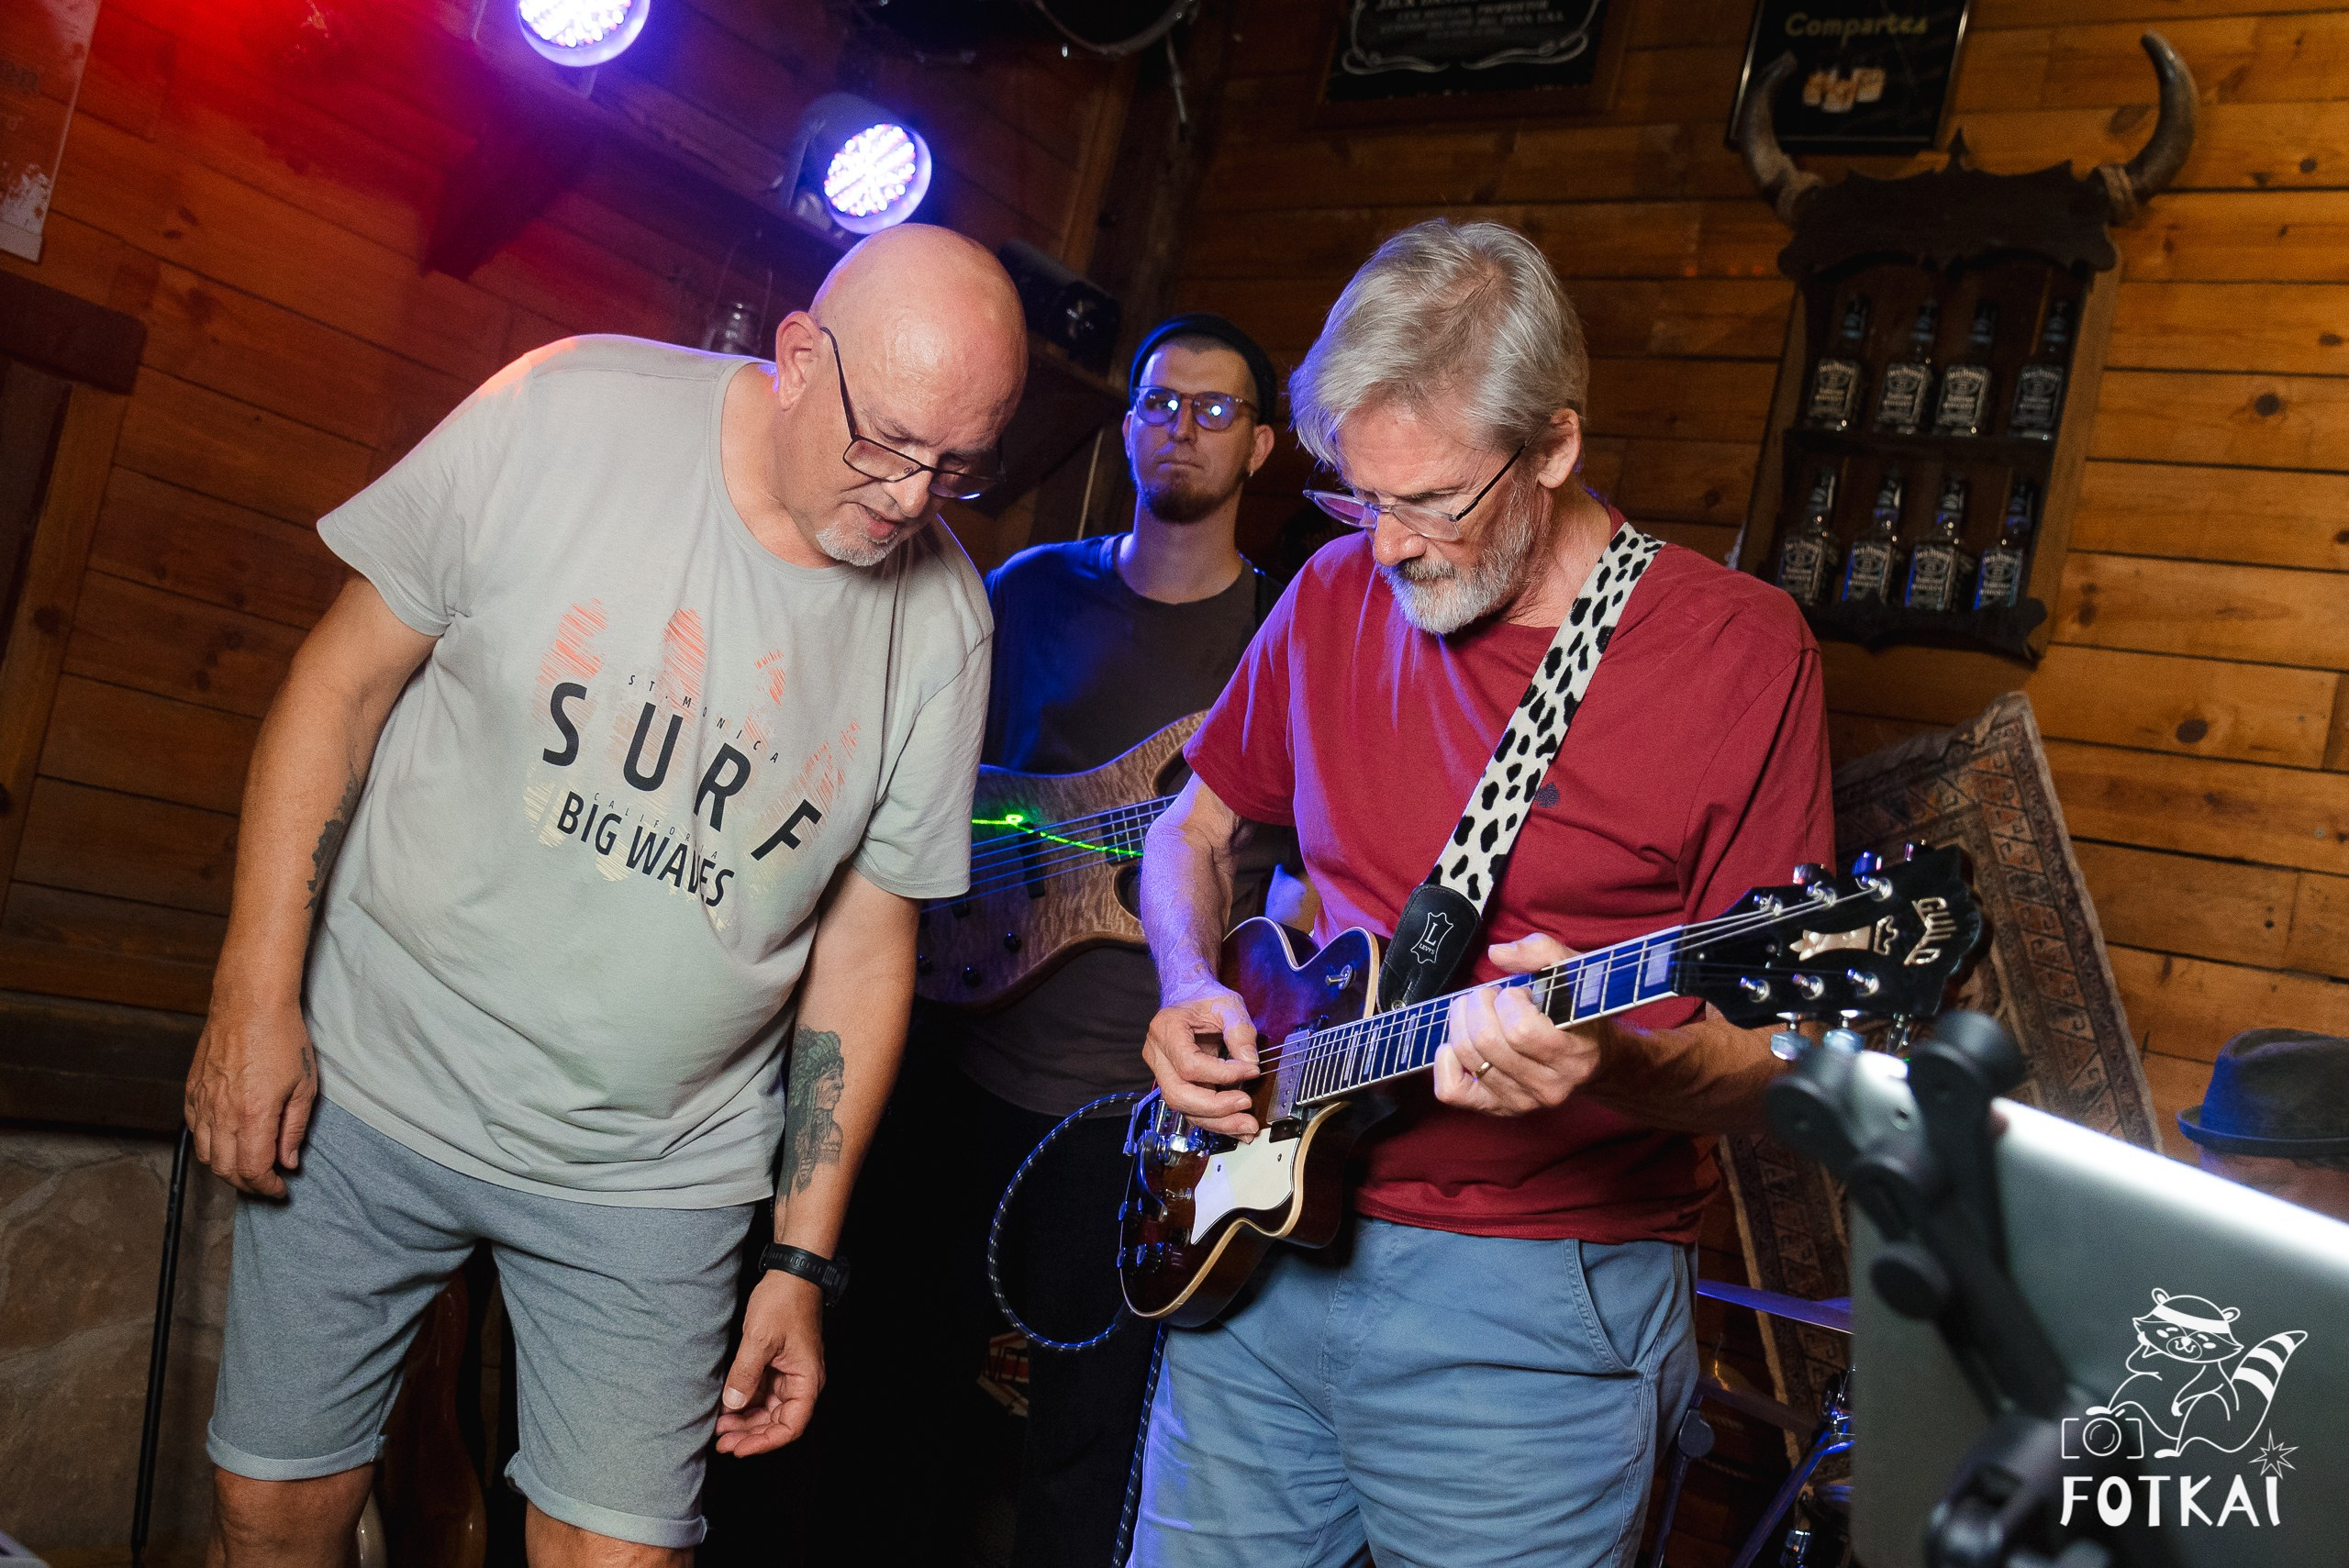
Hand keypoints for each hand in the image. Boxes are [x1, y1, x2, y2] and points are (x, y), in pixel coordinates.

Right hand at [185, 998, 316, 1197]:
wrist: (250, 1002)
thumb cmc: (283, 1038)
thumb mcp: (304, 1086)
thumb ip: (294, 1129)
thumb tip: (288, 1161)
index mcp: (253, 1115)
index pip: (253, 1170)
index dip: (266, 1188)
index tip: (280, 1190)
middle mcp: (222, 1114)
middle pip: (226, 1169)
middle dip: (248, 1184)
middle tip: (267, 1182)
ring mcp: (202, 1103)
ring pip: (205, 1154)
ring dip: (226, 1168)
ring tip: (249, 1166)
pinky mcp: (192, 1091)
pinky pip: (194, 1131)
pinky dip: (209, 1146)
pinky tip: (227, 1141)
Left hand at [716, 1270, 824, 1455]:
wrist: (791, 1273)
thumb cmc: (784, 1302)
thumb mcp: (760, 1339)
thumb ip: (745, 1374)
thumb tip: (733, 1405)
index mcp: (806, 1380)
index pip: (791, 1426)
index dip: (765, 1442)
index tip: (740, 1448)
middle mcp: (800, 1382)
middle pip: (777, 1422)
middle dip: (750, 1435)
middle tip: (722, 1443)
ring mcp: (788, 1375)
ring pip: (767, 1411)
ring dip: (745, 1422)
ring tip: (719, 1429)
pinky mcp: (776, 1366)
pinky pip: (761, 1394)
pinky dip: (744, 1403)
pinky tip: (725, 1409)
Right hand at [1141, 984, 1260, 1137]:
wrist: (1190, 996)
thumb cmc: (1205, 998)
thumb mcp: (1228, 1004)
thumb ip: (1240, 1031)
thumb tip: (1250, 1063)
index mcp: (1166, 1029)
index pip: (1189, 1064)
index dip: (1221, 1074)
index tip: (1251, 1070)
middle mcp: (1157, 1054)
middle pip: (1178, 1094)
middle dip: (1215, 1107)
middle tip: (1246, 1104)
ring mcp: (1163, 1072)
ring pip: (1184, 1108)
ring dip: (1218, 1121)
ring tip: (1247, 1125)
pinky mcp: (1176, 1084)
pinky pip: (1192, 1109)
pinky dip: (1216, 1121)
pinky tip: (1237, 1126)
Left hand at [1432, 935, 1608, 1117]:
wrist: (1593, 1059)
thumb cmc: (1579, 1011)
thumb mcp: (1575, 973)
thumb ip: (1542, 952)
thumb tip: (1497, 954)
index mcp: (1573, 1055)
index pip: (1520, 1030)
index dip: (1509, 1001)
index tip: (1519, 994)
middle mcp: (1548, 1086)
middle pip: (1486, 1041)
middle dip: (1479, 1004)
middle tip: (1491, 997)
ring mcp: (1521, 1101)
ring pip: (1467, 1057)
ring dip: (1461, 1022)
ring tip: (1479, 1012)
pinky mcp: (1497, 1108)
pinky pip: (1452, 1091)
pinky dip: (1446, 1060)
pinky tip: (1460, 1042)